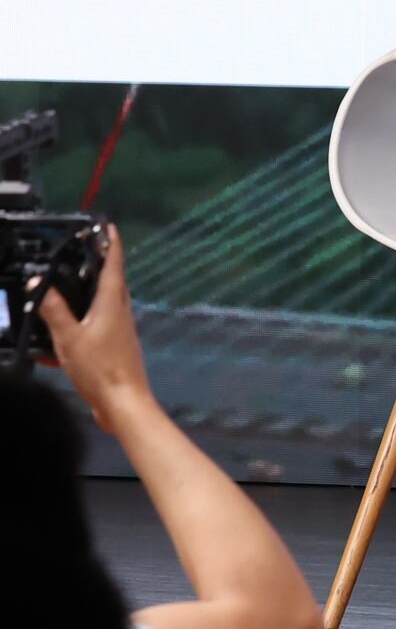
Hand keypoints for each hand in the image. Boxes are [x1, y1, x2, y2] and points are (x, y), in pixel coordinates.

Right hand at [40, 223, 153, 435]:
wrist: (123, 402)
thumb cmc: (100, 367)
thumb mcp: (69, 337)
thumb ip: (53, 310)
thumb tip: (39, 284)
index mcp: (113, 301)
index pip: (114, 263)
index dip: (110, 242)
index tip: (106, 226)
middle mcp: (121, 310)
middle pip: (110, 281)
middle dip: (95, 267)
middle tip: (78, 254)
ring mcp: (120, 329)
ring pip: (101, 305)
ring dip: (84, 297)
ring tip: (62, 294)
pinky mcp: (115, 346)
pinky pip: (94, 328)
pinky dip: (77, 328)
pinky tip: (55, 342)